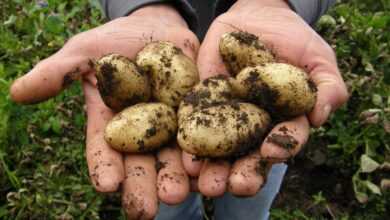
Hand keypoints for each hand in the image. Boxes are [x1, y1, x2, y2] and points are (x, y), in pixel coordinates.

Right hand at [10, 4, 198, 218]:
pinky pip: (203, 135)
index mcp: (112, 123)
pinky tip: (206, 171)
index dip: (104, 167)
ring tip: (178, 196)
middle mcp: (142, 132)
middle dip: (143, 185)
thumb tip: (17, 92)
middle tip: (145, 210)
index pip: (104, 149)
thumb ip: (57, 73)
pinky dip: (205, 154)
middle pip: (141, 162)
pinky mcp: (198, 114)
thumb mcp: (84, 52)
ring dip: (177, 178)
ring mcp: (171, 125)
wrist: (156, 28)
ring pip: (174, 157)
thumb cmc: (115, 41)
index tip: (106, 185)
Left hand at [182, 0, 348, 196]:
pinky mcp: (202, 103)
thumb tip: (321, 116)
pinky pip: (194, 123)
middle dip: (244, 172)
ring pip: (220, 150)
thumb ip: (327, 86)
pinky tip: (185, 157)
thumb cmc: (294, 40)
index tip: (270, 151)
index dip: (279, 147)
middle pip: (249, 156)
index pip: (284, 141)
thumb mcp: (318, 58)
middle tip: (235, 186)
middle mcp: (254, 127)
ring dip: (213, 169)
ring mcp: (226, 117)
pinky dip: (190, 141)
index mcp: (284, 122)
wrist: (258, 17)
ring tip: (206, 184)